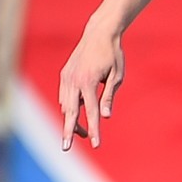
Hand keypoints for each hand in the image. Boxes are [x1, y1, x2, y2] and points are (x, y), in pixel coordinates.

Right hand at [59, 20, 125, 148]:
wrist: (99, 33)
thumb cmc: (113, 55)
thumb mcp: (116, 76)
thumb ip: (108, 97)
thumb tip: (105, 116)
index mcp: (89, 82)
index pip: (92, 112)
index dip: (94, 130)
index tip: (96, 145)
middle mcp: (74, 81)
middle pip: (70, 112)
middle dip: (68, 131)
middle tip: (65, 148)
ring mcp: (67, 77)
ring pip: (66, 105)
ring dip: (72, 119)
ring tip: (83, 132)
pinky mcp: (65, 74)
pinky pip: (65, 96)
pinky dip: (70, 106)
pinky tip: (78, 112)